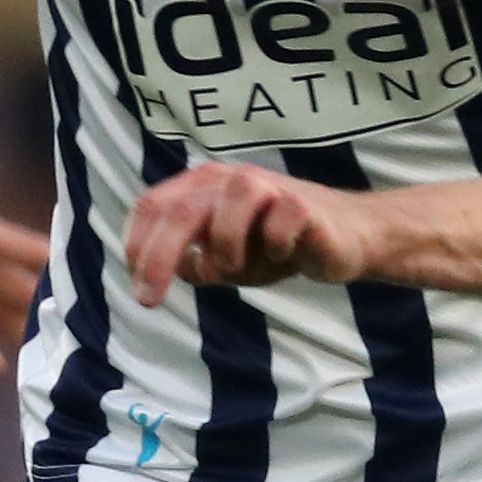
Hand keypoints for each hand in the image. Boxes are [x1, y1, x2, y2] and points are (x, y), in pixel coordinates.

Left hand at [121, 162, 372, 303]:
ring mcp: (267, 187)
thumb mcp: (224, 260)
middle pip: (181, 210)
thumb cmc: (276, 245)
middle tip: (148, 301)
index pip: (154, 207)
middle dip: (159, 258)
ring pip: (227, 207)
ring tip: (237, 268)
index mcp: (203, 188)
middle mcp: (230, 180)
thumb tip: (176, 269)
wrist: (345, 238)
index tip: (140, 288)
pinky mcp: (303, 203)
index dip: (137, 246)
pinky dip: (275, 247)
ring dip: (224, 247)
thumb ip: (194, 263)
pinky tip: (285, 254)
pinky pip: (279, 223)